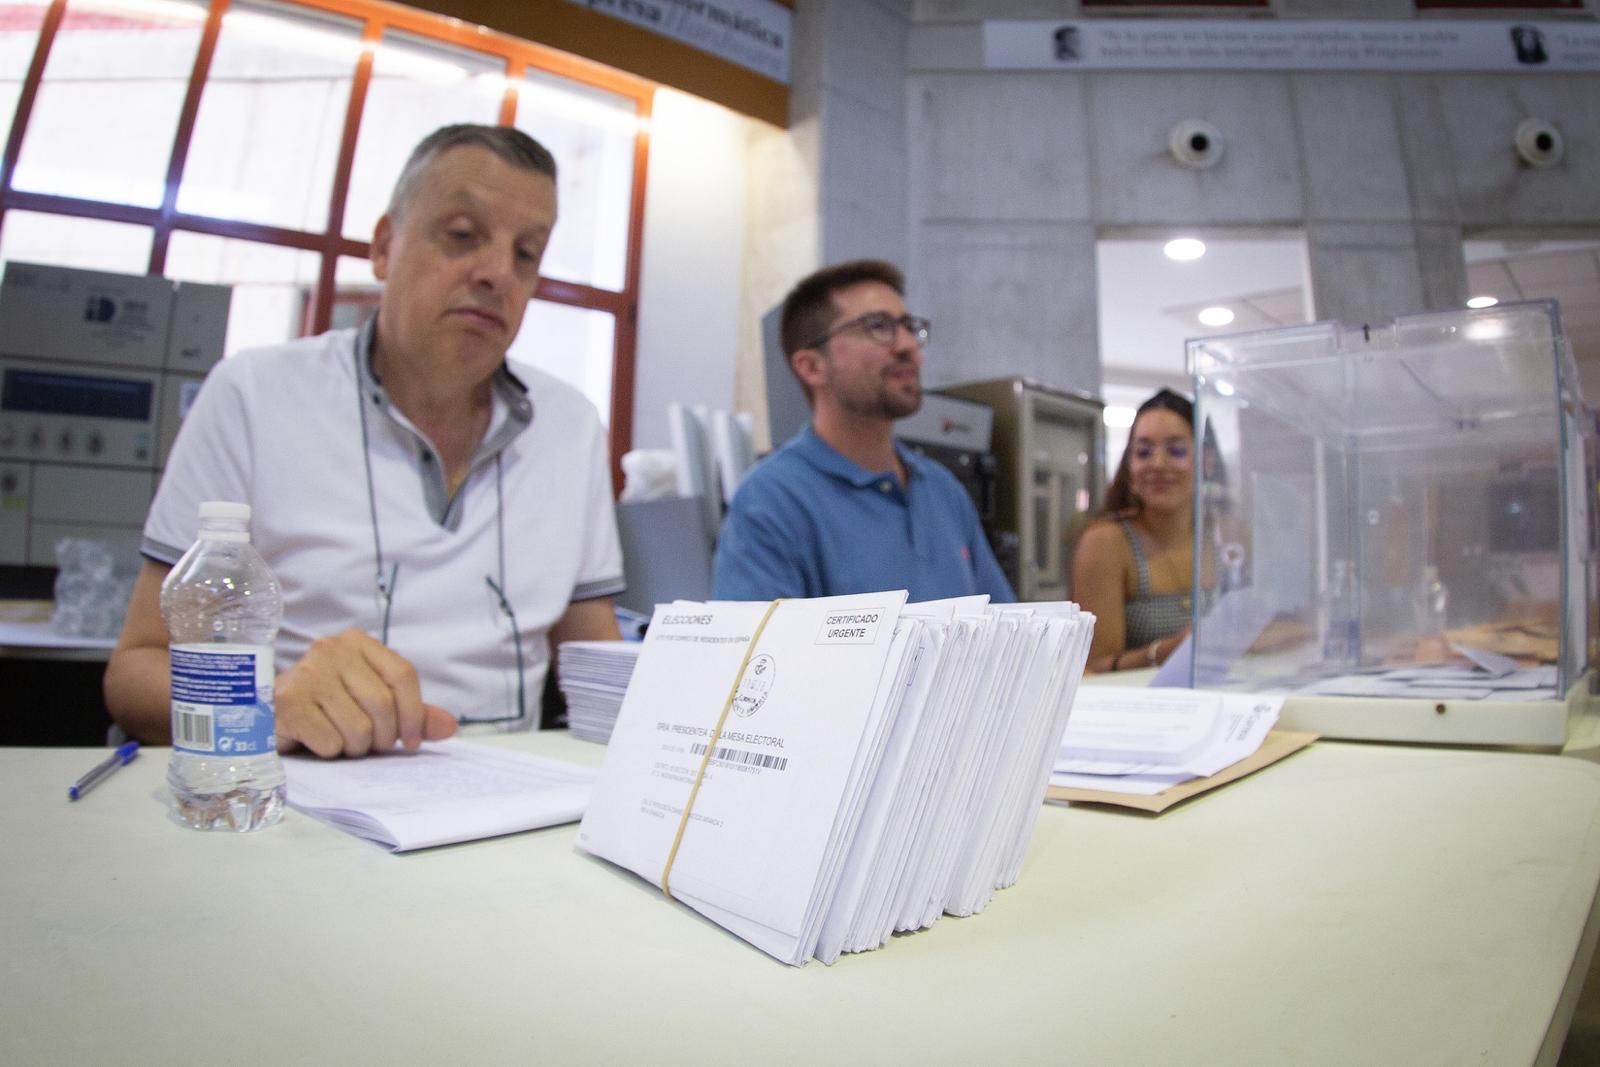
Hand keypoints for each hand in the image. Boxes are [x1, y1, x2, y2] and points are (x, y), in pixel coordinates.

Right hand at [275, 628, 456, 757]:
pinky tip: (317, 740)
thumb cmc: (326, 707)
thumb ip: (413, 712)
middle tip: (373, 745)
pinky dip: (331, 751)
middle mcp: (331, 649)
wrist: (264, 712)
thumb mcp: (372, 703)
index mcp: (357, 642)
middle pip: (383, 704)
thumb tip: (451, 727)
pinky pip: (331, 742)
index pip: (403, 674)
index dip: (415, 713)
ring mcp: (306, 675)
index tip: (413, 741)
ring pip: (358, 728)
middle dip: (384, 736)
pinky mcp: (288, 703)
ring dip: (356, 747)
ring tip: (341, 740)